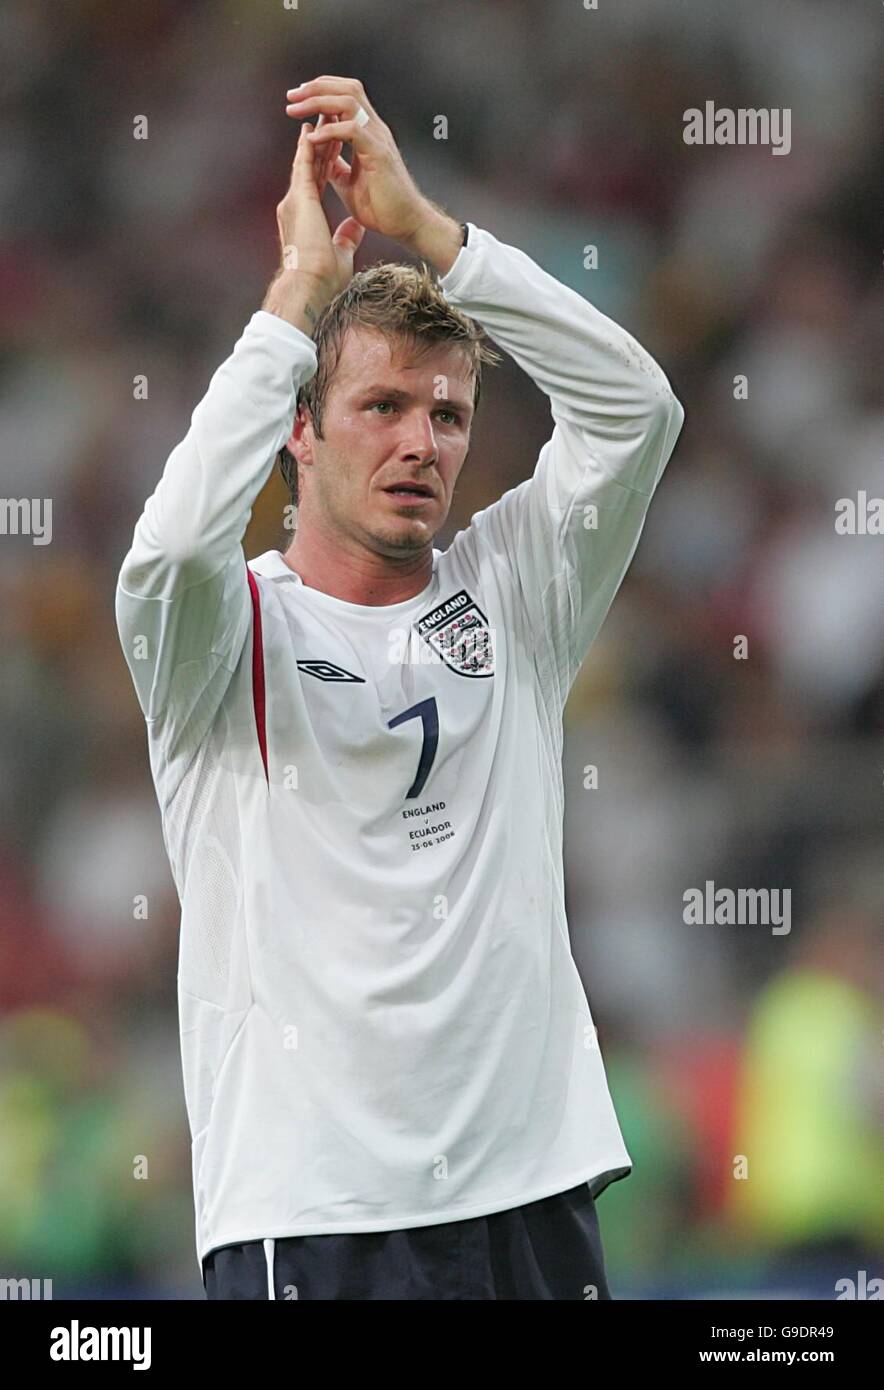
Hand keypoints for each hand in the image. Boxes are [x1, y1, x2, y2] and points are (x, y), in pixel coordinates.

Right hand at [273, 119, 365, 304]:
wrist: (309, 285)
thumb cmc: (322, 278)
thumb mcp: (340, 253)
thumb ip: (345, 237)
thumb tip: (355, 228)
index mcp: (305, 215)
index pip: (316, 179)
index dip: (325, 159)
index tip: (334, 142)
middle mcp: (296, 203)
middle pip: (309, 164)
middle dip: (320, 141)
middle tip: (326, 118)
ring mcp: (295, 200)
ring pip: (306, 160)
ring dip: (315, 137)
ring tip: (321, 114)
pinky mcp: (299, 199)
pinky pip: (304, 165)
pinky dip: (309, 146)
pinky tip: (313, 128)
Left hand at [285, 76, 432, 245]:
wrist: (405, 224)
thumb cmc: (381, 206)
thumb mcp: (348, 182)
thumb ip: (336, 165)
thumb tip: (319, 157)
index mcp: (366, 133)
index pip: (344, 95)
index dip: (320, 91)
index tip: (296, 100)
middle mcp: (373, 129)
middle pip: (346, 89)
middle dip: (315, 88)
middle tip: (291, 96)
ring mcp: (377, 139)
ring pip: (348, 101)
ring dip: (318, 101)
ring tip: (296, 109)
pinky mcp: (378, 154)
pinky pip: (352, 130)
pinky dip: (330, 131)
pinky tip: (313, 139)